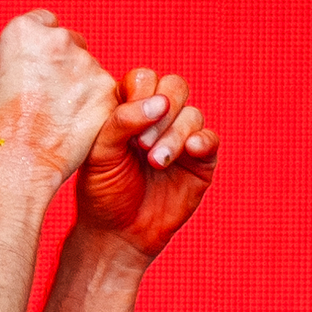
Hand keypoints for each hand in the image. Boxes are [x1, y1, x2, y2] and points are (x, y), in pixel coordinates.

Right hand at [0, 10, 115, 179]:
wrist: (19, 161)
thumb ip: (7, 65)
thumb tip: (13, 67)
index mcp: (23, 31)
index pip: (44, 22)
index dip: (41, 48)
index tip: (39, 67)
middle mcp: (58, 39)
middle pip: (70, 43)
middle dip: (64, 65)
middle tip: (50, 98)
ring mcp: (86, 64)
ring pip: (89, 70)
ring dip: (81, 87)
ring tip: (60, 119)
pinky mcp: (107, 89)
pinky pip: (104, 93)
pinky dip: (95, 107)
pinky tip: (76, 127)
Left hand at [72, 66, 217, 260]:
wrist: (118, 232)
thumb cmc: (102, 190)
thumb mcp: (100, 153)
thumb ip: (122, 121)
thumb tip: (158, 102)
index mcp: (130, 108)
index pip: (144, 79)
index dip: (141, 93)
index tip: (128, 123)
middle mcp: (158, 118)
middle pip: (175, 87)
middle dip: (163, 113)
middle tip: (142, 144)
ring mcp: (181, 138)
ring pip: (192, 114)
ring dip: (175, 135)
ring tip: (156, 163)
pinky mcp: (201, 161)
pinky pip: (210, 139)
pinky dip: (202, 141)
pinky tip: (189, 152)